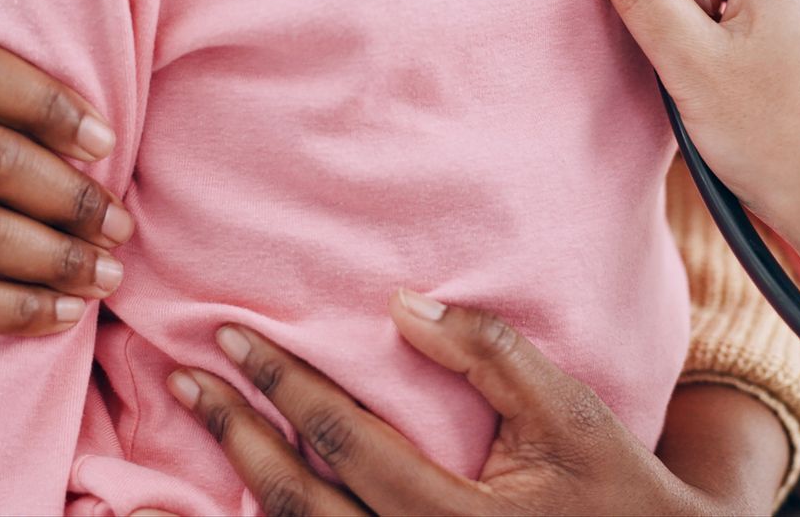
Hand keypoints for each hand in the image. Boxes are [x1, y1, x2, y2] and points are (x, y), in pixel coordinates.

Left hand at [163, 291, 749, 515]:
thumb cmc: (613, 488)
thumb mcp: (567, 413)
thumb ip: (489, 353)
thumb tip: (401, 305)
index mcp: (452, 516)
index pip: (340, 437)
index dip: (281, 382)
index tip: (230, 337)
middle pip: (295, 500)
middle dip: (234, 433)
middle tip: (186, 378)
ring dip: (236, 487)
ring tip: (195, 431)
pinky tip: (221, 501)